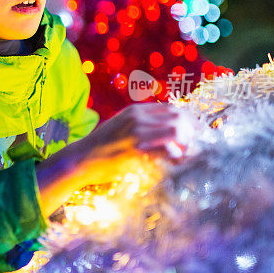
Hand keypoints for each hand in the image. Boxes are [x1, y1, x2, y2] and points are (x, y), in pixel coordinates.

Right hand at [35, 103, 196, 215]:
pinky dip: (176, 157)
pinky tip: (174, 163)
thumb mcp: (121, 126)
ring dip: (186, 144)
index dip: (187, 122)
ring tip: (182, 156)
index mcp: (136, 110)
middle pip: (179, 118)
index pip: (173, 109)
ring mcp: (137, 132)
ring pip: (177, 131)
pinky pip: (168, 150)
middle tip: (190, 148)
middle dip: (191, 133)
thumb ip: (141, 124)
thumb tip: (166, 131)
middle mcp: (138, 117)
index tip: (192, 136)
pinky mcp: (136, 150)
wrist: (81, 158)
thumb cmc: (101, 146)